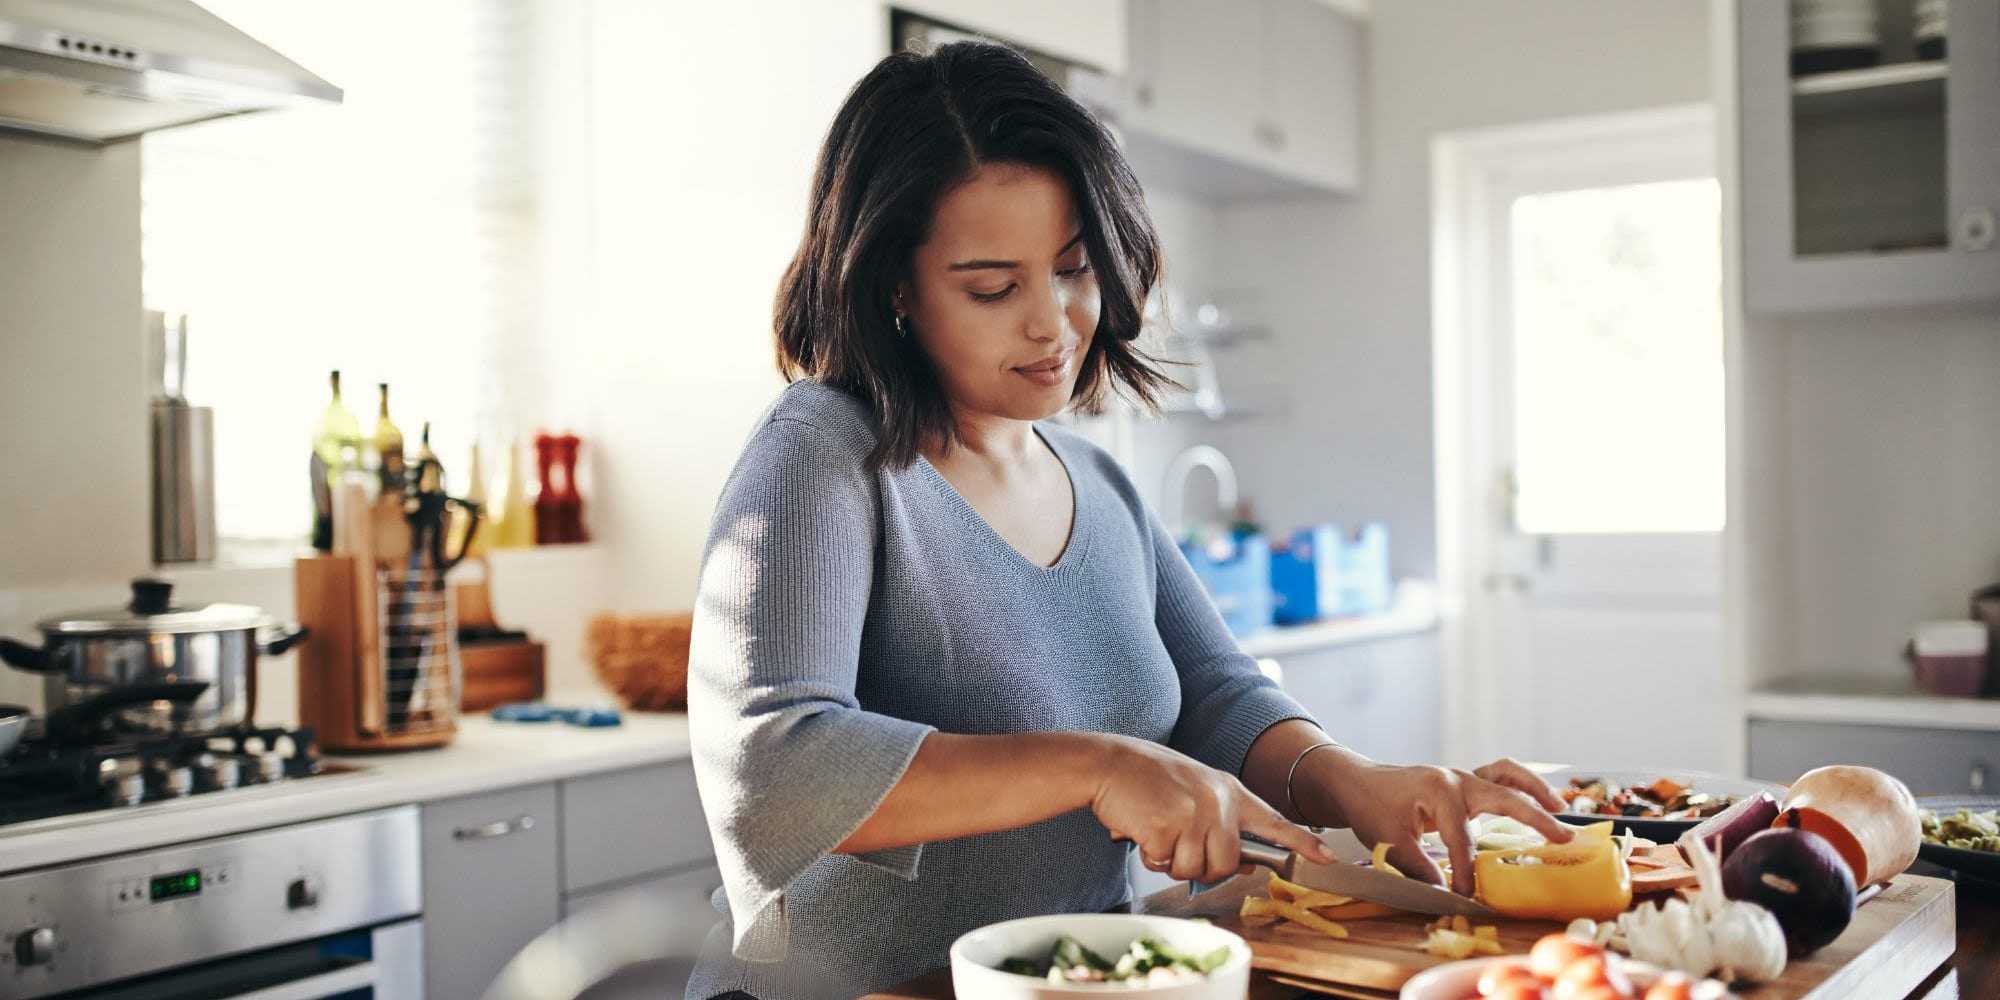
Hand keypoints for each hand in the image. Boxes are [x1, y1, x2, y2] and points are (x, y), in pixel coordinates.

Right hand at [1089, 735, 1334, 883]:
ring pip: (1196, 869)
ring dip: (1172, 862)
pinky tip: (1142, 830)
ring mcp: (1193, 814)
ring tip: (1157, 832)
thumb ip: (1222, 822)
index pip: (1274, 821)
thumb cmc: (1148, 780)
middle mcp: (1217, 801)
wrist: (1109, 763)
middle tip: (1177, 844)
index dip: (1301, 843)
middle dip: (1202, 866)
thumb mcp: (1195, 792)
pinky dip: (1150, 856)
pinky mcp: (1167, 827)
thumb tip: (1247, 863)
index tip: (1327, 858)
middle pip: (1228, 863)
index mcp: (1229, 790)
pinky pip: (1165, 864)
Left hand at [1300, 753, 1573, 895]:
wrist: (1356, 782)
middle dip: (1535, 818)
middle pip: (1504, 796)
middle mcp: (1456, 779)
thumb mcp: (1388, 841)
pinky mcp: (1462, 782)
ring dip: (1535, 790)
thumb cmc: (1370, 807)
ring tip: (1560, 809)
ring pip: (1506, 775)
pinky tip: (1539, 800)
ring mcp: (1461, 776)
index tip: (1468, 896)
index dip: (1466, 872)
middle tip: (1563, 839)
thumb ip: (1418, 867)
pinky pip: (1498, 776)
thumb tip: (1445, 893)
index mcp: (1439, 791)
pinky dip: (1520, 785)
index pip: (1462, 840)